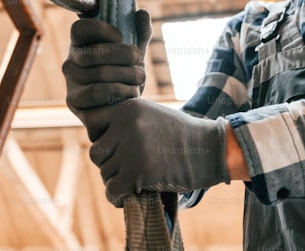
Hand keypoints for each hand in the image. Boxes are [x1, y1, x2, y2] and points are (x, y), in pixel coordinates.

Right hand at [63, 10, 151, 133]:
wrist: (123, 111)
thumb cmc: (125, 77)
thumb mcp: (134, 54)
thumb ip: (139, 33)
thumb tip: (142, 14)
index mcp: (81, 44)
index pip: (80, 29)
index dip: (102, 30)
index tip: (121, 36)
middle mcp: (70, 62)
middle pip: (93, 53)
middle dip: (124, 55)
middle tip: (139, 61)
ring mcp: (70, 82)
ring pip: (100, 73)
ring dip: (127, 75)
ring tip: (139, 78)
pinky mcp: (74, 101)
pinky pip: (97, 92)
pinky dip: (120, 91)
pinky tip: (131, 92)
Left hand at [85, 98, 229, 205]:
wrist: (210, 149)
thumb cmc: (181, 136)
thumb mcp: (151, 116)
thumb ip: (125, 124)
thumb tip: (96, 148)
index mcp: (128, 107)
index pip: (93, 124)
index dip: (104, 140)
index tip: (119, 149)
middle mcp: (126, 124)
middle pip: (97, 152)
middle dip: (110, 164)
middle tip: (129, 170)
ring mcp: (131, 147)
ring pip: (104, 172)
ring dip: (117, 181)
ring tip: (136, 181)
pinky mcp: (137, 171)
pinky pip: (112, 190)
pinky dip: (118, 197)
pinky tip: (130, 196)